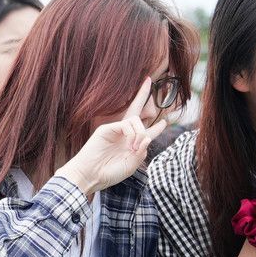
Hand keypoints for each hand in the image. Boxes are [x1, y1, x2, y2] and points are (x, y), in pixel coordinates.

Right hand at [55, 79, 169, 195]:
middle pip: (136, 111)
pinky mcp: (107, 128)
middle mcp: (124, 134)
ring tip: (134, 148)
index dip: (157, 128)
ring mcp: (115, 130)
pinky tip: (130, 146)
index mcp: (131, 144)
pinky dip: (132, 134)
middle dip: (142, 95)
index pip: (146, 131)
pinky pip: (127, 124)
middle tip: (148, 80)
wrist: (90, 175)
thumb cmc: (109, 172)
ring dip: (140, 133)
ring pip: (136, 120)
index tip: (165, 122)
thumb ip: (142, 152)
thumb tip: (147, 137)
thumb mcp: (131, 165)